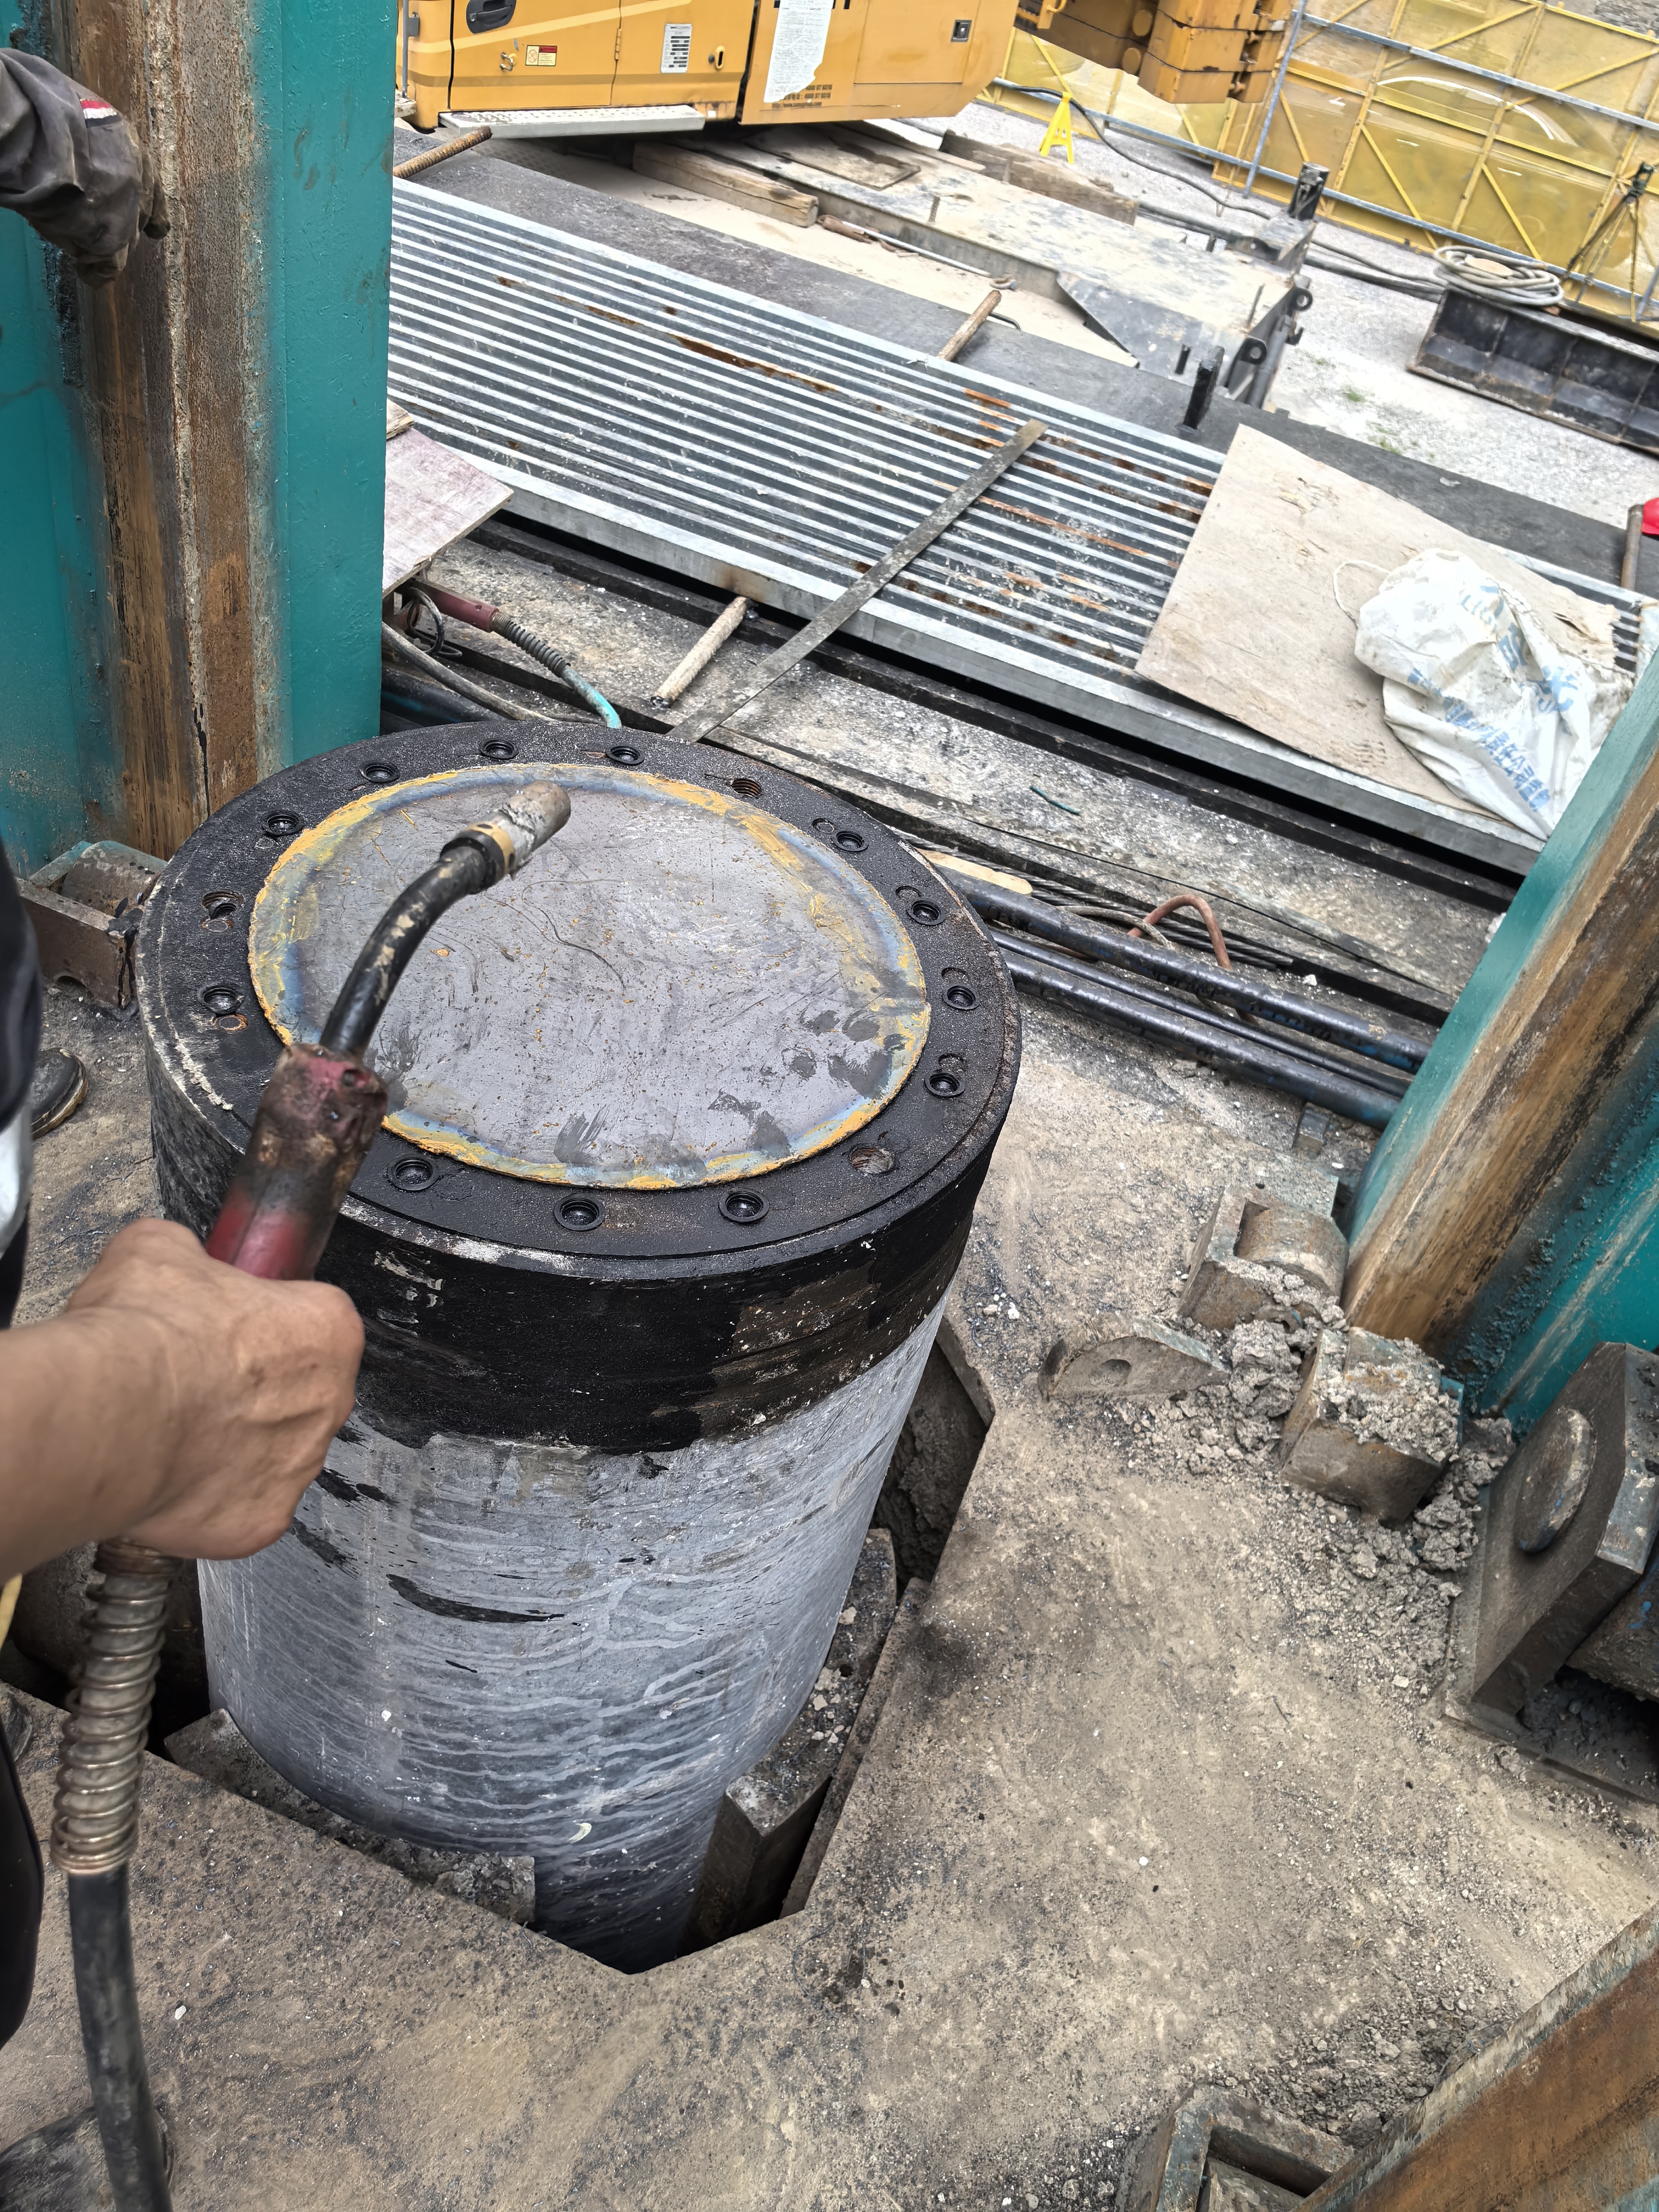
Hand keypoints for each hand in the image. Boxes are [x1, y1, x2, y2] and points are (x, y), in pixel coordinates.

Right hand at [0, 1218, 361, 1578]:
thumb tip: (179, 1260)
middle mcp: (329, 1401)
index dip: (262, 1326)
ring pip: (271, 1456)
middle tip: (194, 1384)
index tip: (227, 1332)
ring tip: (173, 1430)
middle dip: (252, 1392)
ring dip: (232, 1447)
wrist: (113, 1411)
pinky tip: (171, 1476)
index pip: (311, 1323)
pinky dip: (208, 1500)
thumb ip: (190, 1257)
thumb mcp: (159, 1249)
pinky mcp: (263, 1521)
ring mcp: (299, 1468)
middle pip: (298, 1394)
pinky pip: (241, 1509)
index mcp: (326, 1329)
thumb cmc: (146, 1334)